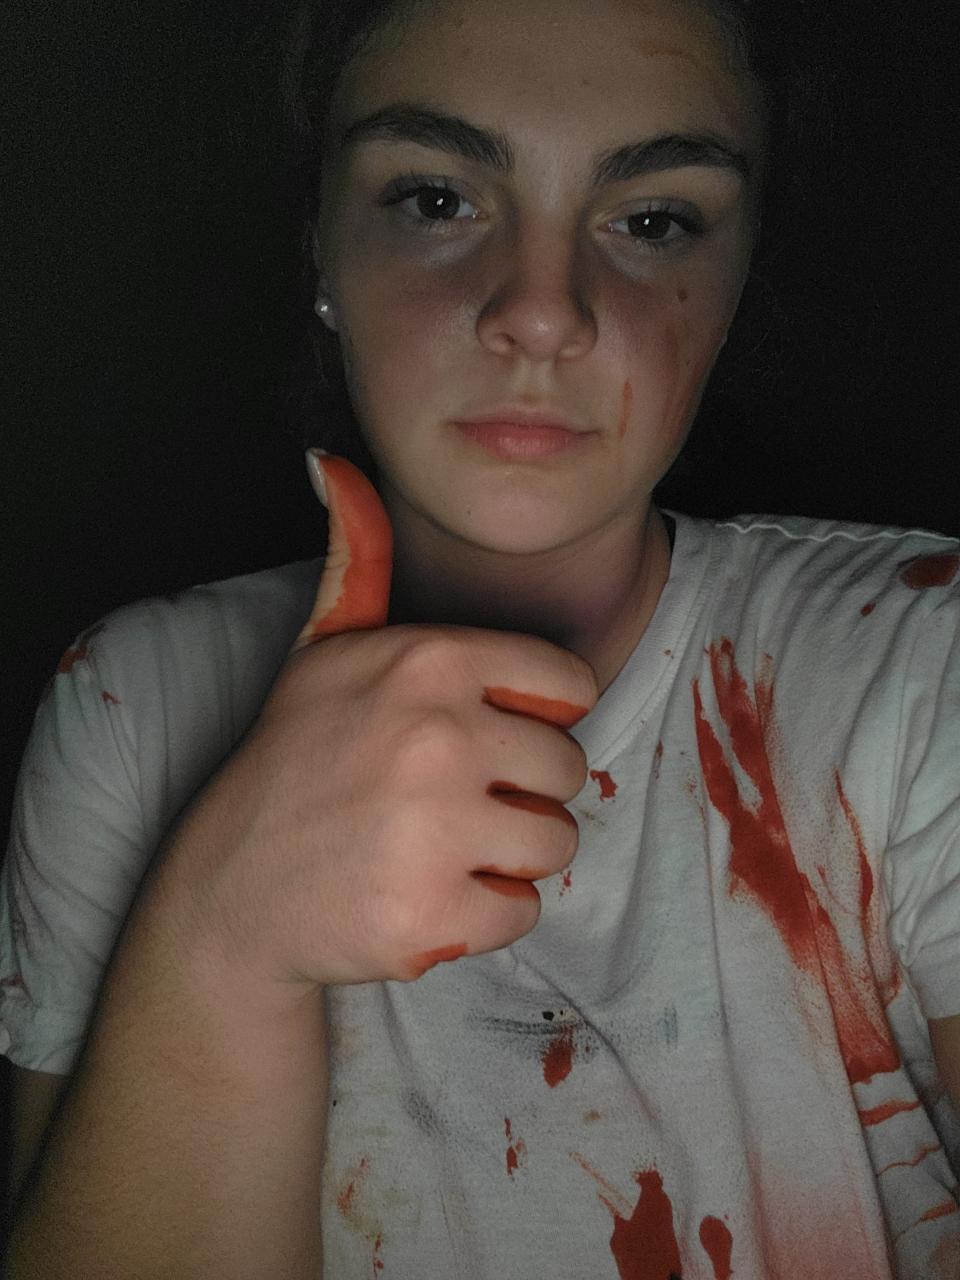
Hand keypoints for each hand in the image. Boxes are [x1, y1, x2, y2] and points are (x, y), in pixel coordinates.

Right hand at [169, 452, 597, 987]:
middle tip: (450, 803)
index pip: (570, 686)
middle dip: (522, 792)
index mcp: (427, 661)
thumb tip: (332, 464)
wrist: (232, 891)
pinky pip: (524, 911)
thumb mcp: (323, 649)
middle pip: (569, 768)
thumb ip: (359, 561)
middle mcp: (438, 736)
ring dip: (508, 853)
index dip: (532, 717)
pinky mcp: (434, 915)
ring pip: (556, 842)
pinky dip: (484, 914)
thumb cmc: (294, 761)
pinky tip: (426, 893)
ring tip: (438, 847)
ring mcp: (435, 830)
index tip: (483, 737)